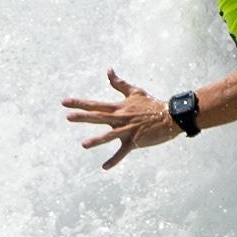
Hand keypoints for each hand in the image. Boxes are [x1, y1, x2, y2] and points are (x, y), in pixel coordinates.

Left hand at [62, 70, 183, 169]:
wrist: (171, 116)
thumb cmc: (152, 104)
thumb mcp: (135, 91)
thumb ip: (119, 83)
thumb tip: (108, 70)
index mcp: (119, 107)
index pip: (95, 104)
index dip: (80, 103)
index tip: (65, 102)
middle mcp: (121, 118)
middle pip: (99, 117)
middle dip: (83, 117)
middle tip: (68, 117)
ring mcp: (128, 130)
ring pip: (110, 135)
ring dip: (97, 140)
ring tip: (84, 144)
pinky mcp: (135, 141)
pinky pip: (123, 152)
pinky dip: (114, 160)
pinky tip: (104, 167)